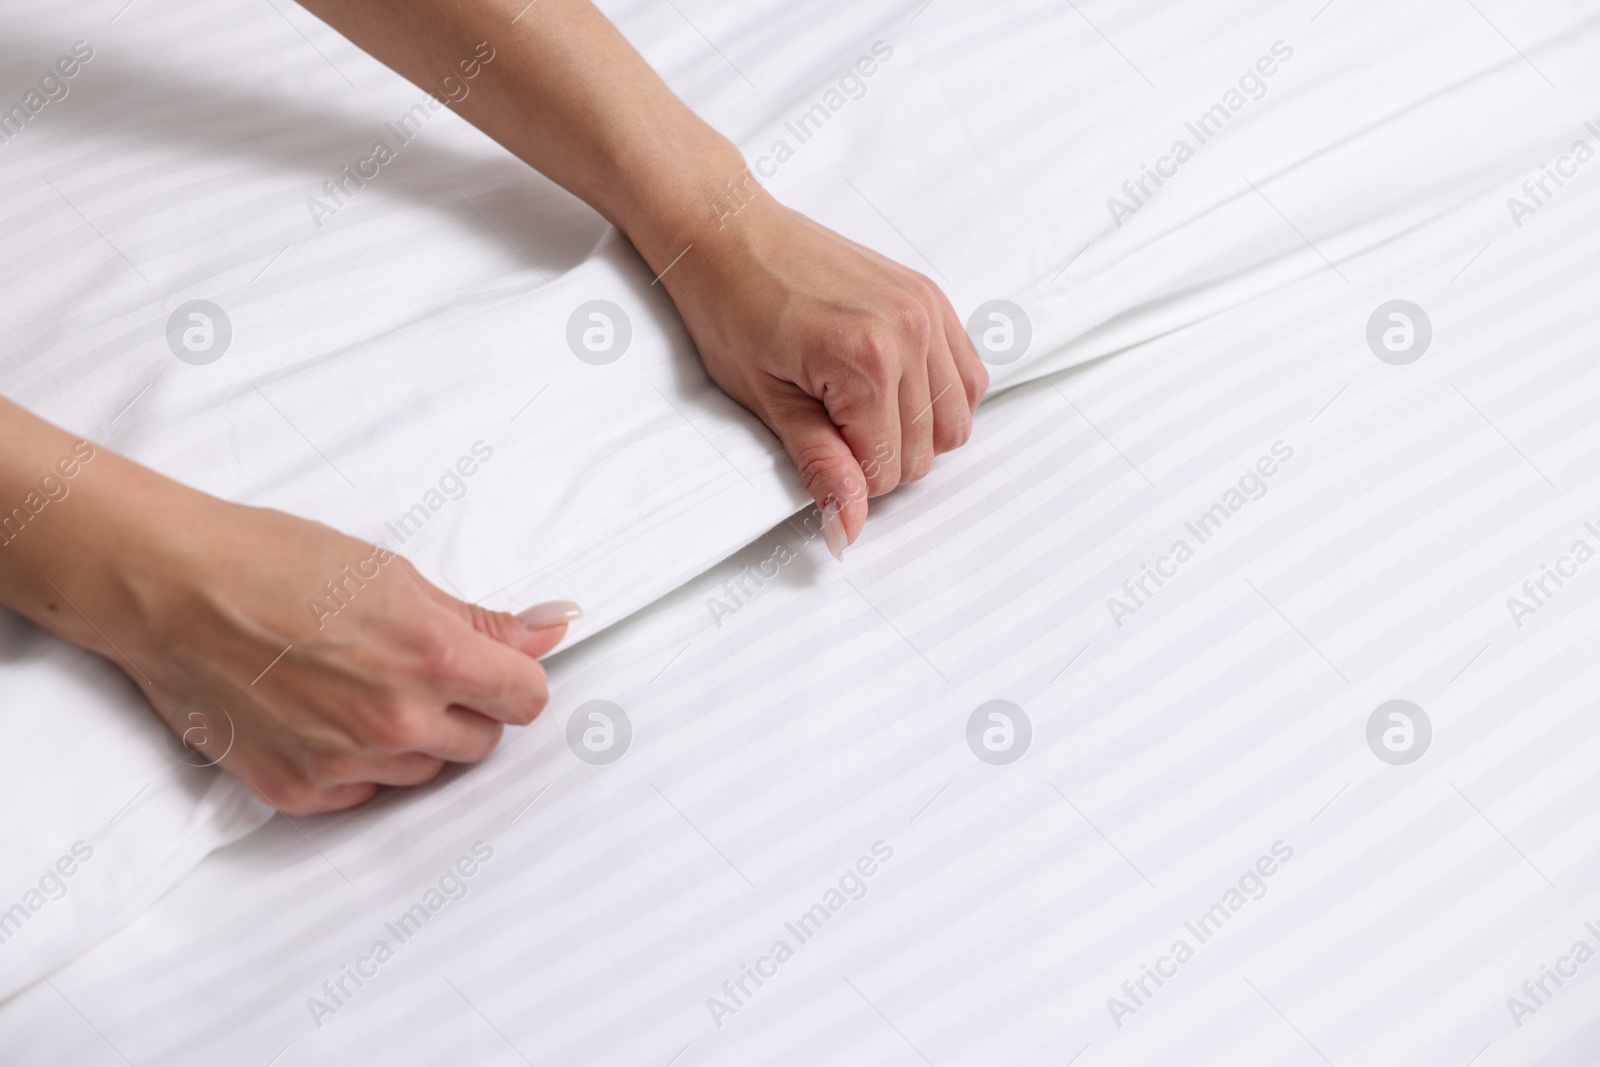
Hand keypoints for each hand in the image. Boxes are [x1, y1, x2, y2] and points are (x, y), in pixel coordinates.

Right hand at [35, 473, 577, 814]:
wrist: (171, 590)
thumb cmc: (277, 563)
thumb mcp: (395, 576)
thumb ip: (481, 620)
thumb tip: (555, 626)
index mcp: (435, 657)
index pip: (527, 698)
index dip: (512, 679)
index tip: (491, 667)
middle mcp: (398, 721)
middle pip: (482, 743)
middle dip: (464, 710)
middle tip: (414, 670)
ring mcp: (347, 764)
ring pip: (424, 772)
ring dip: (412, 741)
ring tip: (359, 688)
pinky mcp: (301, 792)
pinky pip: (365, 795)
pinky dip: (357, 766)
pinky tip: (324, 718)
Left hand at [660, 197, 988, 554]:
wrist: (730, 235)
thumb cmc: (731, 309)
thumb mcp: (766, 401)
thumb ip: (818, 465)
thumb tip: (846, 527)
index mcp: (867, 359)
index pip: (888, 471)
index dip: (849, 479)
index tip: (815, 448)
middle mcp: (911, 331)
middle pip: (926, 452)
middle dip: (879, 459)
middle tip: (829, 427)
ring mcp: (928, 311)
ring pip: (956, 421)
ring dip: (913, 433)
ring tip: (859, 410)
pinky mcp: (933, 299)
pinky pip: (967, 376)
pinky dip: (940, 398)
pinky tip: (893, 390)